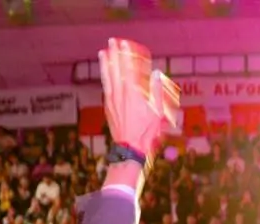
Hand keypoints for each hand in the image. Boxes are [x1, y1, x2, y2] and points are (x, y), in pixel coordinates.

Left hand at [99, 39, 179, 154]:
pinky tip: (104, 72)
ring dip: (105, 63)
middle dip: (114, 54)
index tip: (125, 43)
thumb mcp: (157, 111)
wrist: (130, 146)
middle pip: (116, 69)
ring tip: (102, 52)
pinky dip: (104, 76)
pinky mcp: (108, 106)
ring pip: (107, 77)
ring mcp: (112, 99)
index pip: (129, 68)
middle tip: (112, 41)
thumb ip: (156, 90)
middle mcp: (120, 93)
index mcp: (134, 92)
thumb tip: (156, 74)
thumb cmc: (146, 130)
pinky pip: (105, 86)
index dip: (126, 54)